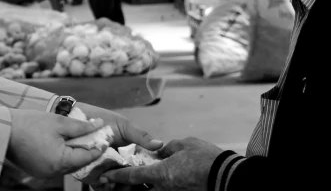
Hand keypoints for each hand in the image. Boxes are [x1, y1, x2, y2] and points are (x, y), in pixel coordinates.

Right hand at [7, 110, 106, 178]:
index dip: (98, 145)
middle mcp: (53, 173)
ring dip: (74, 151)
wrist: (3, 129)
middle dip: (86, 148)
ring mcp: (44, 174)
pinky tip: (62, 142)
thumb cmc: (29, 123)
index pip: (87, 156)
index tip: (106, 135)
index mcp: (60, 162)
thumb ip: (81, 126)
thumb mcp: (59, 122)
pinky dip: (62, 154)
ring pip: (67, 164)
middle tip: (94, 134)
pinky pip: (56, 164)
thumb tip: (99, 125)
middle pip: (78, 162)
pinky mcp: (37, 170)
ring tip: (79, 136)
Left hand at [74, 103, 162, 184]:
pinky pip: (99, 184)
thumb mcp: (124, 126)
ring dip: (117, 186)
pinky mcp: (91, 173)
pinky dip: (102, 185)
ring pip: (115, 184)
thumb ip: (140, 136)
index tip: (144, 176)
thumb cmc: (102, 119)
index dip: (143, 174)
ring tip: (114, 183)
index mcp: (129, 153)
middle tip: (128, 184)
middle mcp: (119, 164)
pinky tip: (103, 182)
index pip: (140, 168)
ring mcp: (105, 169)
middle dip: (129, 184)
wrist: (76, 116)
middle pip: (128, 179)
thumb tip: (160, 144)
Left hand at [101, 137, 224, 190]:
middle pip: (138, 190)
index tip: (105, 176)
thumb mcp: (184, 144)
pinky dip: (157, 187)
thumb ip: (167, 147)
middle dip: (128, 186)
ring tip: (136, 180)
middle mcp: (163, 188)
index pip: (131, 176)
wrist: (226, 175)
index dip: (116, 175)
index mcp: (160, 174)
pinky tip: (157, 181)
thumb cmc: (205, 158)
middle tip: (120, 180)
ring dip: (142, 187)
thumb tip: (159, 150)